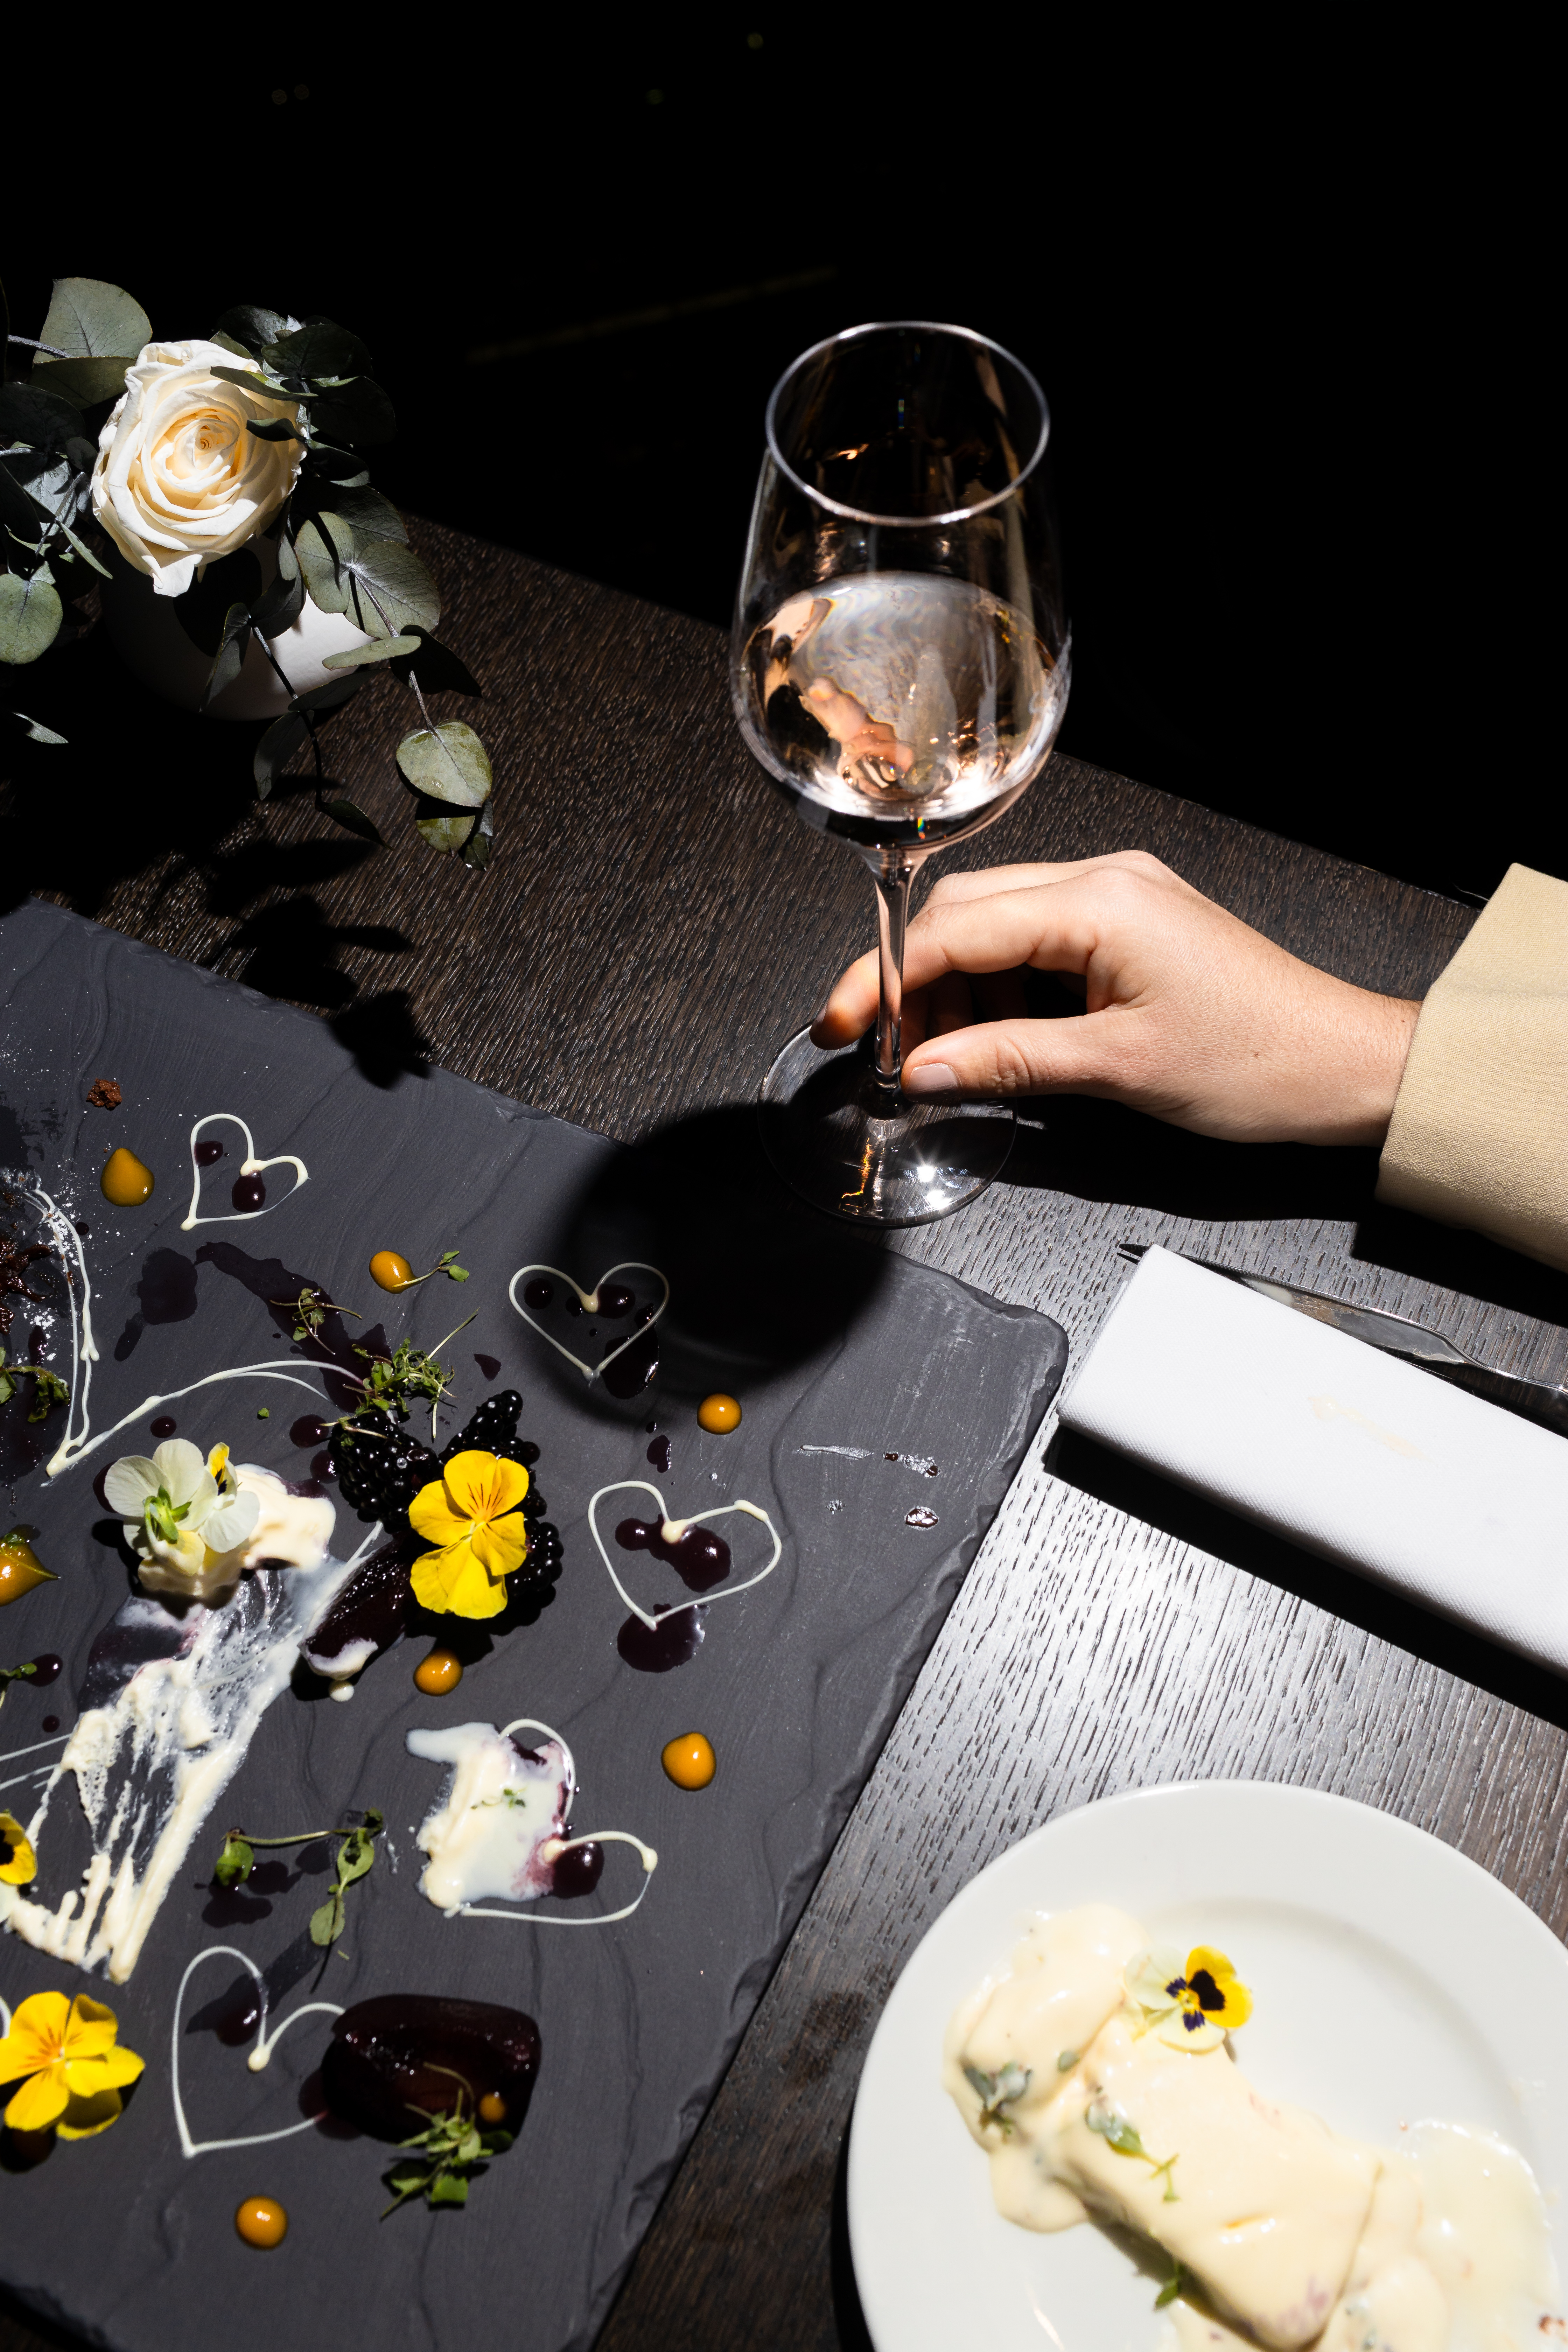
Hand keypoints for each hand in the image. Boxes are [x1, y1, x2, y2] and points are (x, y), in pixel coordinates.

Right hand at [811, 853, 1420, 1145]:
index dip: (884, 979)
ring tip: (944, 1057)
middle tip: (884, 1050)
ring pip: (995, 927)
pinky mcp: (1130, 927)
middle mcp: (1106, 881)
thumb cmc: (1256, 1063)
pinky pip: (1037, 945)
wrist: (1345, 1066)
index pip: (956, 927)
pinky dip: (1000, 991)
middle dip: (912, 982)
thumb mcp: (1116, 1070)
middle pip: (965, 913)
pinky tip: (994, 1040)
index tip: (844, 1027)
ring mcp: (1120, 899)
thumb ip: (1008, 1062)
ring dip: (955, 991)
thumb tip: (920, 1068)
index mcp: (1101, 901)